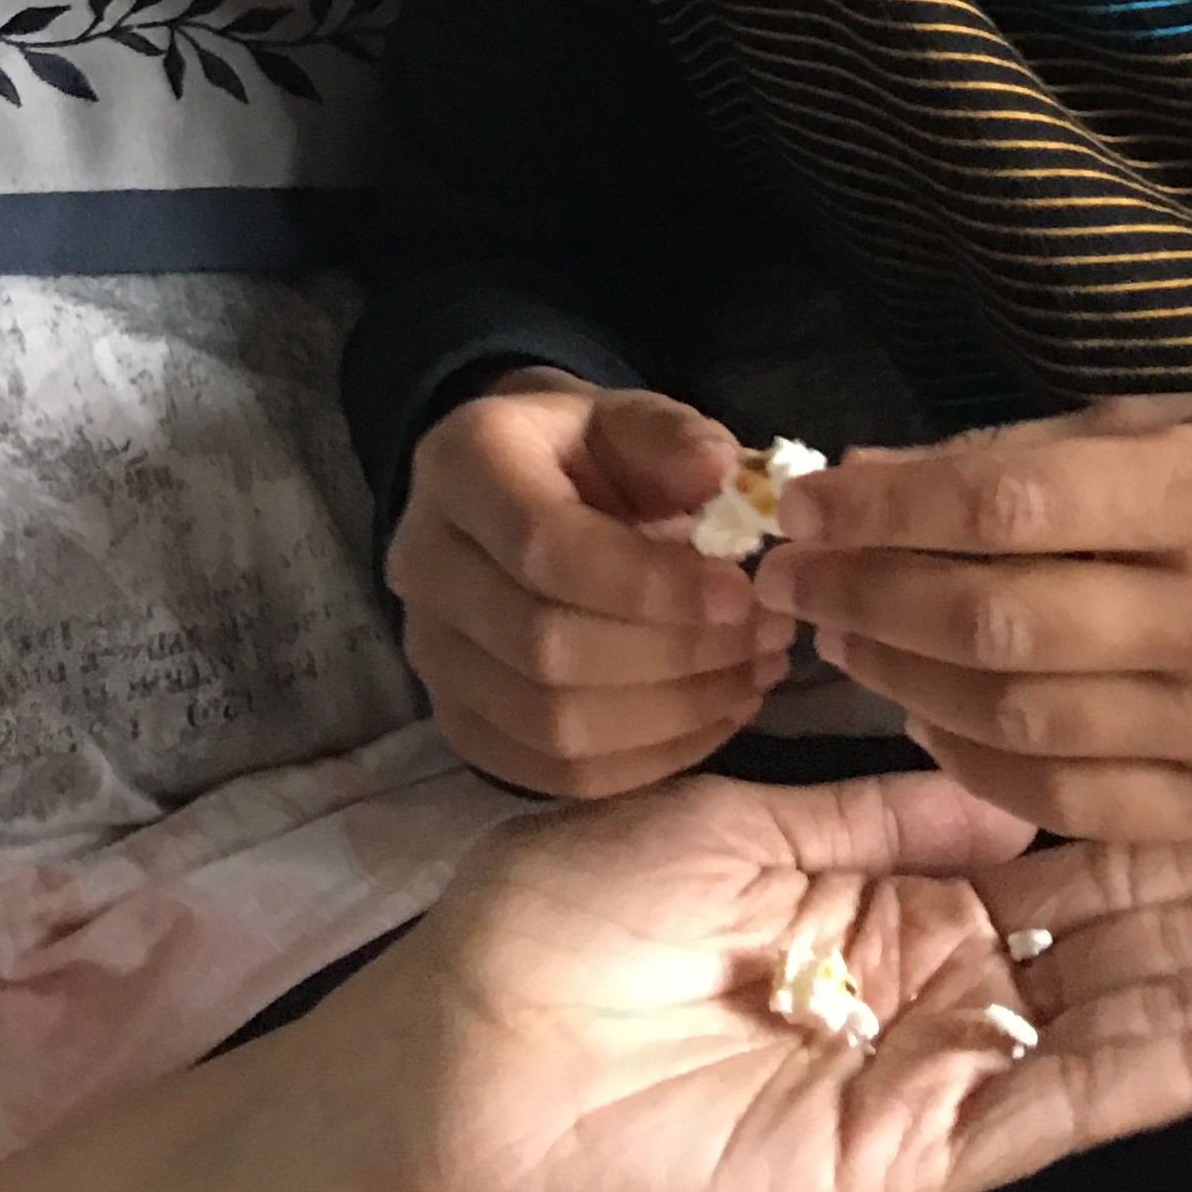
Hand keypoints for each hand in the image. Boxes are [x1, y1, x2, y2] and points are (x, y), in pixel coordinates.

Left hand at [316, 770, 1191, 1191]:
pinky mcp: (921, 1155)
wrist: (450, 1059)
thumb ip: (882, 808)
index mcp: (909, 900)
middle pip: (1174, 940)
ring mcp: (950, 1076)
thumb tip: (1009, 775)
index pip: (1110, 860)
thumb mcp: (734, 816)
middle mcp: (956, 990)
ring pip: (1162, 1021)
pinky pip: (1080, 1104)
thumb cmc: (561, 929)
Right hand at [390, 372, 787, 794]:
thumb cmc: (588, 454)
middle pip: (543, 647)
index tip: (741, 593)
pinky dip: (645, 759)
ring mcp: (430, 654)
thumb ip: (676, 441)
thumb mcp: (631, 419)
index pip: (546, 546)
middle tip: (767, 638)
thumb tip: (729, 479)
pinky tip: (714, 716)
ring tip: (753, 676)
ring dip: (671, 714)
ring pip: (549, 725)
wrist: (523, 492)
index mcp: (464, 466)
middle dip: (674, 654)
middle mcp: (424, 564)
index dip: (649, 583)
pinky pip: (551, 772)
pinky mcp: (457, 722)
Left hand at [751, 392, 1191, 839]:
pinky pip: (1064, 796)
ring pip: (1012, 717)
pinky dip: (973, 756)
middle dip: (868, 595)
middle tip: (793, 578)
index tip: (802, 504)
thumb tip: (859, 481)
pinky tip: (926, 706)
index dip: (882, 509)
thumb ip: (1020, 455)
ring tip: (844, 633)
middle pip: (993, 619)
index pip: (1003, 504)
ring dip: (901, 675)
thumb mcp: (1174, 420)